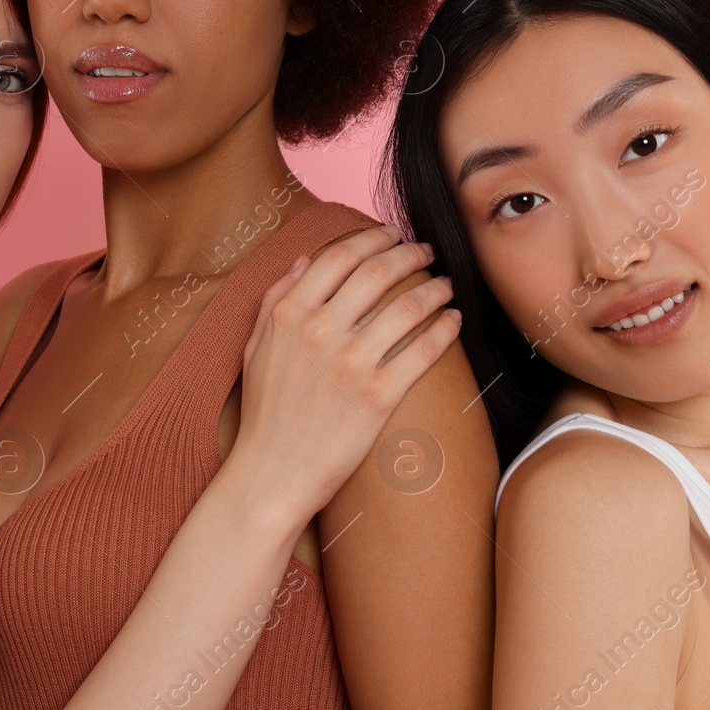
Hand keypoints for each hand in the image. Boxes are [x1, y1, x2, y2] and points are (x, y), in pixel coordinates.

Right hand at [232, 223, 459, 520]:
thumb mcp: (255, 347)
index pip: (338, 257)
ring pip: (408, 306)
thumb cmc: (265, 413)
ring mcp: (351, 364)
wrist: (273, 474)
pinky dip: (444, 328)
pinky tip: (453, 320)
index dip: (372, 238)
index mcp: (290, 315)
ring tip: (446, 285)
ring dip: (435, 288)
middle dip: (410, 254)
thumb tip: (305, 259)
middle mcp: (320, 331)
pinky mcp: (379, 396)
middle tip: (426, 251)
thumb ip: (275, 298)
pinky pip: (423, 349)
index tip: (391, 235)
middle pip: (378, 273)